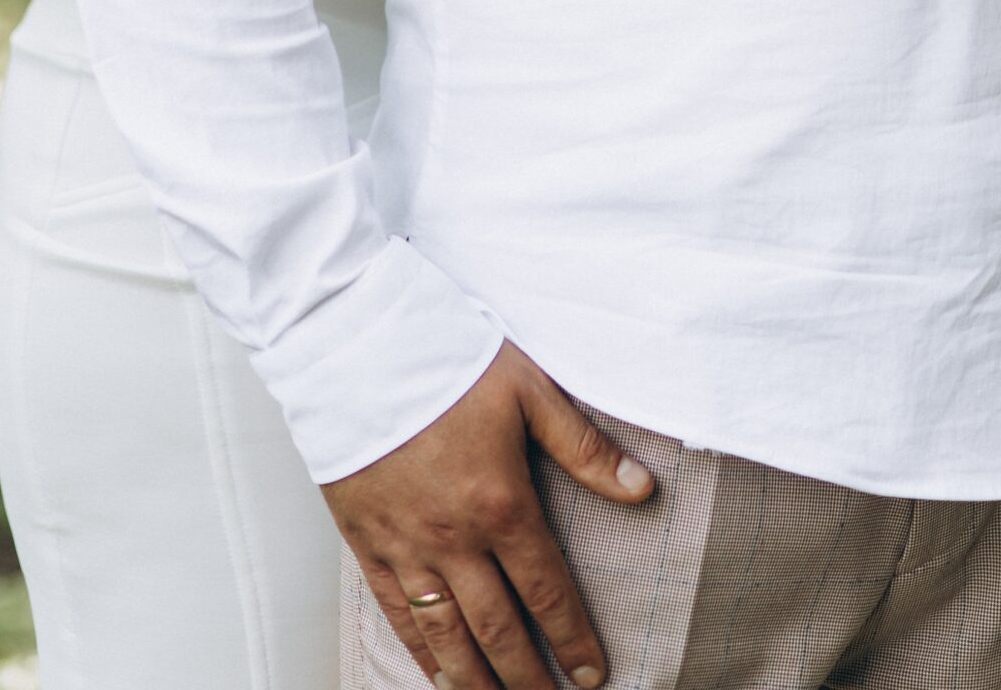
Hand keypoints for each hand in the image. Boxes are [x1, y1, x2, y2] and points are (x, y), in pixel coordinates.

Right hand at [324, 343, 652, 689]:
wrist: (358, 344)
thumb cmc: (447, 356)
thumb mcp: (528, 389)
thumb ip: (584, 447)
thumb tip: (642, 488)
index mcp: (501, 503)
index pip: (547, 590)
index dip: (572, 638)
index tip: (592, 675)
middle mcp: (455, 539)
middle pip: (499, 629)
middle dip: (529, 678)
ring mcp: (407, 546)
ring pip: (447, 635)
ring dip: (476, 681)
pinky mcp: (367, 541)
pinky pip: (397, 613)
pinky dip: (418, 652)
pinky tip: (436, 676)